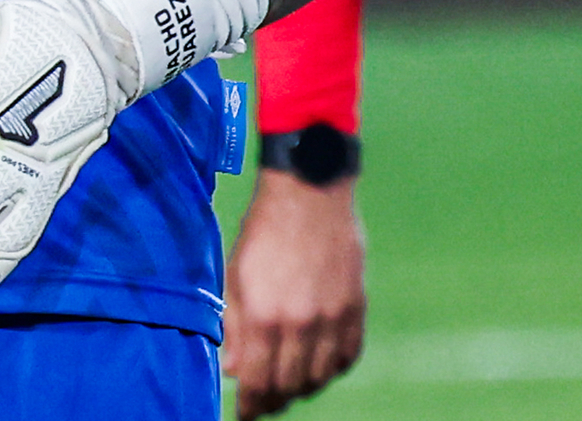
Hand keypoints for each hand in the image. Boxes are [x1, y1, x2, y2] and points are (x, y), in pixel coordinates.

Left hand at [224, 169, 365, 417]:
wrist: (309, 190)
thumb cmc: (264, 228)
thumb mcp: (235, 272)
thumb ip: (234, 325)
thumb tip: (232, 371)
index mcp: (265, 315)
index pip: (259, 381)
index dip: (251, 404)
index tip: (244, 413)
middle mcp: (301, 323)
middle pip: (290, 386)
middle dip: (273, 400)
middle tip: (263, 402)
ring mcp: (333, 319)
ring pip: (319, 378)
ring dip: (301, 387)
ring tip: (287, 385)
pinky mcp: (355, 309)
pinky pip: (346, 358)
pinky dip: (330, 369)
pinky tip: (316, 365)